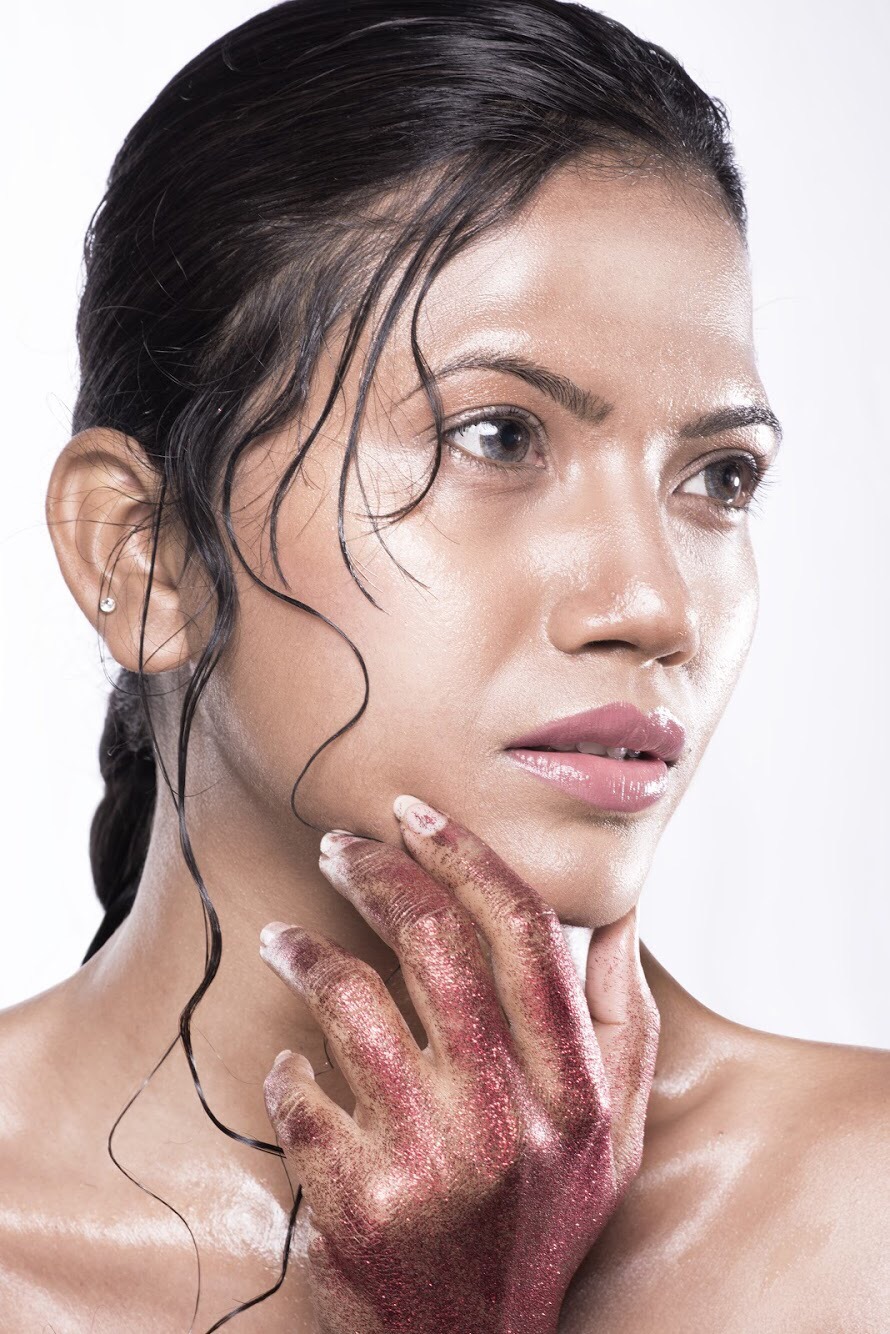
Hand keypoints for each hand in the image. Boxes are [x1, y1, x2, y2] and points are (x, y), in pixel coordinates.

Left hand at [259, 797, 659, 1333]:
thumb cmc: (543, 1222)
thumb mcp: (614, 1133)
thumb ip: (622, 1018)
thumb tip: (615, 912)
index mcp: (575, 1090)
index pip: (523, 934)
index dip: (466, 856)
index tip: (416, 814)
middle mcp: (508, 1119)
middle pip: (434, 947)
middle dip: (377, 875)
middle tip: (340, 849)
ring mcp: (430, 1163)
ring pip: (353, 1002)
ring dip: (306, 954)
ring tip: (284, 941)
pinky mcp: (357, 1204)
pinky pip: (300, 1096)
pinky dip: (288, 1068)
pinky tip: (292, 1065)